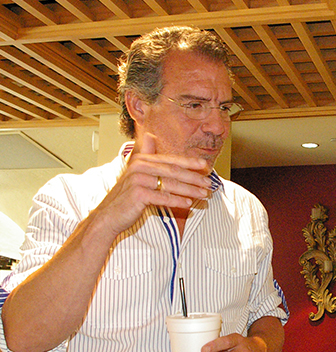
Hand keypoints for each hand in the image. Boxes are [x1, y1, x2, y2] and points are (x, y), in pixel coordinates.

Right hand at [94, 133, 211, 237]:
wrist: (109, 215)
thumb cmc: (126, 195)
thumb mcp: (135, 172)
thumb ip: (145, 154)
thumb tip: (150, 135)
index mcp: (141, 160)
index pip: (170, 160)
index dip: (190, 163)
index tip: (205, 166)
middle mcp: (139, 167)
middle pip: (173, 171)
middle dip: (194, 178)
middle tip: (209, 183)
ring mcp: (137, 180)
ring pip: (170, 184)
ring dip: (190, 190)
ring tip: (204, 194)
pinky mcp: (137, 194)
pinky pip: (162, 197)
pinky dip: (177, 200)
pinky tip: (189, 204)